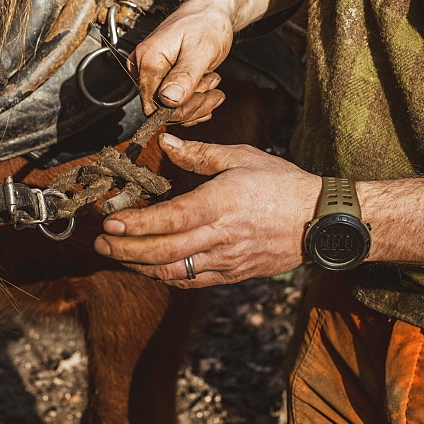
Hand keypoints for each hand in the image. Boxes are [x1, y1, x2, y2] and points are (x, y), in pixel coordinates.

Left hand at [94, 133, 320, 286]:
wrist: (321, 221)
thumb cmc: (283, 184)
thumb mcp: (242, 157)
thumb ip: (200, 153)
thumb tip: (167, 142)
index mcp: (221, 203)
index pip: (170, 218)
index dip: (136, 224)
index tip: (110, 221)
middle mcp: (221, 236)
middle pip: (164, 251)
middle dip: (126, 249)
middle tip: (102, 243)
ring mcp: (227, 260)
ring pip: (175, 271)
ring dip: (140, 266)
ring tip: (117, 255)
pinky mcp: (234, 274)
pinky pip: (193, 280)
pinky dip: (167, 277)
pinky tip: (150, 269)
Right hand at [129, 0, 290, 115]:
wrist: (210, 11)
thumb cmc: (206, 23)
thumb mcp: (201, 50)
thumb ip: (184, 76)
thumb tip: (169, 100)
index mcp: (148, 60)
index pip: (154, 106)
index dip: (181, 110)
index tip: (206, 98)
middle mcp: (143, 67)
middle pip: (162, 109)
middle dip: (192, 104)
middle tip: (214, 86)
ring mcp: (150, 72)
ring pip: (169, 107)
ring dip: (196, 101)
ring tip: (212, 80)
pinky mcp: (159, 76)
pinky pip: (172, 101)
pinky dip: (193, 100)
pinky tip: (207, 89)